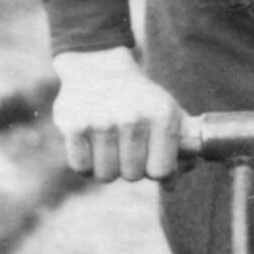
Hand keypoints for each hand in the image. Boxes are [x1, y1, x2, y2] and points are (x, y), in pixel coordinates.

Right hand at [51, 47, 183, 181]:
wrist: (99, 67)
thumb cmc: (140, 99)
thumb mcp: (167, 113)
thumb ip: (179, 148)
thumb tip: (172, 186)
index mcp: (162, 115)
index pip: (161, 171)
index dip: (157, 173)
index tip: (152, 163)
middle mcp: (133, 118)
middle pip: (133, 176)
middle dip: (131, 169)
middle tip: (128, 150)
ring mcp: (102, 122)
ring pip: (106, 176)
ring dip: (107, 168)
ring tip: (110, 147)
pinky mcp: (74, 126)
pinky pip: (81, 168)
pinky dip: (86, 163)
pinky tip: (91, 145)